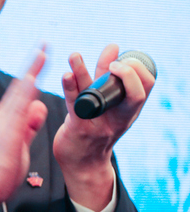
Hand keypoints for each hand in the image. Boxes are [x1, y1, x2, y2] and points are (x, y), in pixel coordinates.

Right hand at [0, 49, 48, 211]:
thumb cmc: (0, 169)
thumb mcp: (21, 142)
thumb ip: (29, 124)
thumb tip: (38, 107)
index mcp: (10, 119)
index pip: (24, 92)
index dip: (34, 73)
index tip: (43, 56)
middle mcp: (6, 115)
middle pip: (22, 84)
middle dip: (33, 64)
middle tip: (44, 44)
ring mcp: (5, 121)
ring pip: (20, 90)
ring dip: (31, 71)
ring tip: (42, 52)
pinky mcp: (8, 130)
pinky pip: (18, 106)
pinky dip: (25, 91)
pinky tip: (33, 79)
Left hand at [53, 44, 153, 210]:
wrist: (81, 164)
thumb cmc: (94, 127)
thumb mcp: (105, 103)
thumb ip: (107, 78)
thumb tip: (113, 47)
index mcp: (128, 110)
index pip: (145, 88)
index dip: (137, 70)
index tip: (120, 58)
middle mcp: (118, 117)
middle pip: (134, 94)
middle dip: (126, 73)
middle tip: (112, 61)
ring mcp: (99, 123)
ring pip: (96, 95)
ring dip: (83, 72)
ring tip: (74, 55)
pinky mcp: (78, 128)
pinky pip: (75, 105)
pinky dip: (70, 87)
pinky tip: (66, 75)